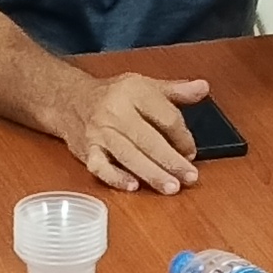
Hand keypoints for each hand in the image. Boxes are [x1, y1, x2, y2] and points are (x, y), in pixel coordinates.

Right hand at [59, 68, 205, 194]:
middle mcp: (115, 111)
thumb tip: (203, 87)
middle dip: (172, 161)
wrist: (69, 100)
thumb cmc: (112, 95)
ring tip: (171, 187)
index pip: (166, 117)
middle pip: (149, 140)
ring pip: (129, 156)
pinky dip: (116, 178)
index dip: (183, 137)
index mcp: (134, 92)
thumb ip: (176, 90)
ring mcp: (100, 132)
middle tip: (189, 177)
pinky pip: (100, 167)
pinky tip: (133, 186)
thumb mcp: (145, 85)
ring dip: (152, 173)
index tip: (191, 151)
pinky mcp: (87, 150)